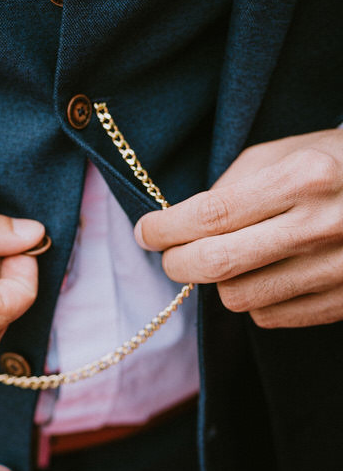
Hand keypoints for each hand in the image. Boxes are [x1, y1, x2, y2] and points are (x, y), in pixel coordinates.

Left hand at [135, 129, 342, 327]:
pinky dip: (254, 300)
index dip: (167, 228)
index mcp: (303, 178)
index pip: (212, 213)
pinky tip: (262, 276)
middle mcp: (322, 225)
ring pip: (240, 298)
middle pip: (218, 263)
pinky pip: (271, 317)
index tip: (146, 232)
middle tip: (168, 256)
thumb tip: (182, 225)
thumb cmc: (331, 164)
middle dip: (178, 263)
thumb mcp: (282, 153)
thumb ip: (231, 186)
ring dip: (218, 282)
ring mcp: (338, 269)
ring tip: (224, 261)